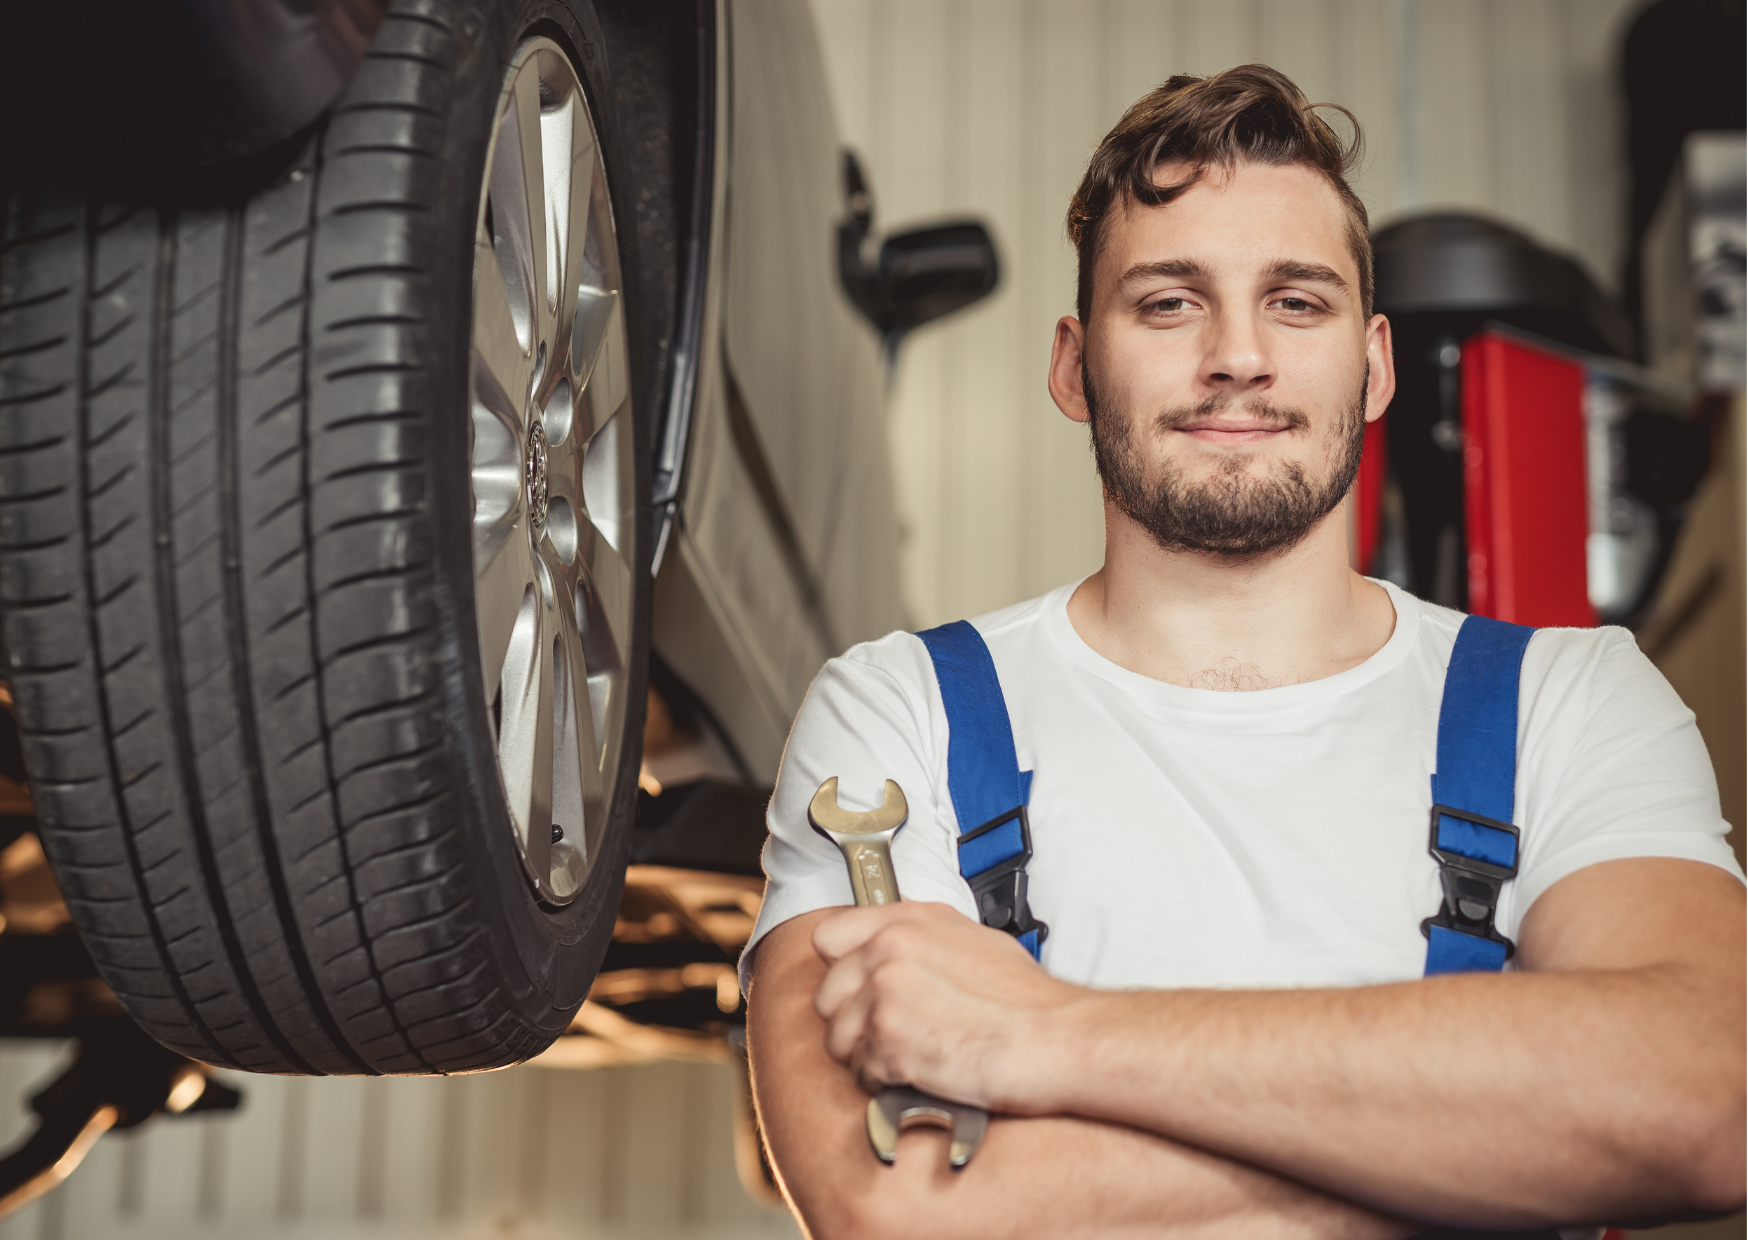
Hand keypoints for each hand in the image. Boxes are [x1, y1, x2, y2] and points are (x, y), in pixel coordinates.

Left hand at [810, 901, 1081, 1112]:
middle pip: (826, 995)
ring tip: (905, 1058)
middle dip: (850, 1020)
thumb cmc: (1026, 1000)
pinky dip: (882, 1081)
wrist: (1054, 1038)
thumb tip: (893, 950)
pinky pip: (860, 1070)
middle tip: (886, 1034)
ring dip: (864, 1055)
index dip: (840, 967)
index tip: (854, 986)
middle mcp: (888, 950)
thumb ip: (920, 937)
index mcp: (908, 921)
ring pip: (836, 1038)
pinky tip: (916, 1074)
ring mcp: (884, 994)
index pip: (828, 935)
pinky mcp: (887, 1040)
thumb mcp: (971, 940)